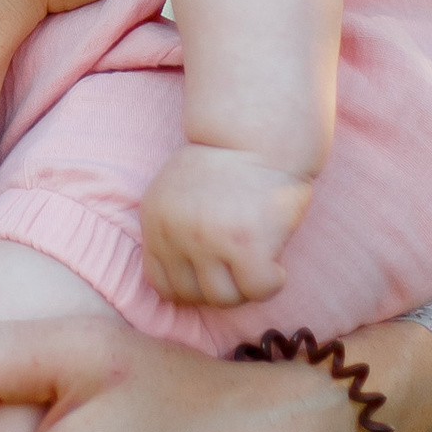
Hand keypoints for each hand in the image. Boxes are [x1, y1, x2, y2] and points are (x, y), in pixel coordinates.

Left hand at [137, 143, 313, 308]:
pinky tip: (276, 260)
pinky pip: (258, 290)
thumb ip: (172, 232)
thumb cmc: (226, 165)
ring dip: (246, 286)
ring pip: (225, 299)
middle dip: (220, 286)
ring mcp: (210, 239)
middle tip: (241, 264)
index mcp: (155, 219)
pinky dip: (272, 281)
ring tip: (259, 259)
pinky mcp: (247, 243)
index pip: (162, 285)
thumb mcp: (178, 193)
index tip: (214, 271)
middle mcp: (177, 231)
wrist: (261, 132)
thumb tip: (179, 290)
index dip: (192, 285)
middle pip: (193, 296)